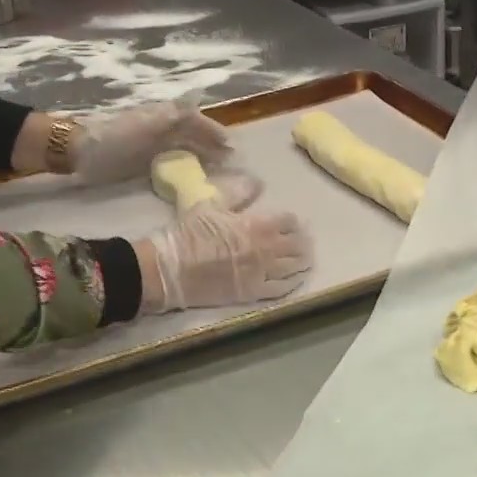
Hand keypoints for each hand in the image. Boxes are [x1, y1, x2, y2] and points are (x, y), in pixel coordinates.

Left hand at [71, 100, 230, 183]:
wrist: (79, 152)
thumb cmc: (114, 139)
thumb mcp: (146, 125)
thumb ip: (172, 117)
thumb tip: (197, 104)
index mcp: (163, 116)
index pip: (196, 120)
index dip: (213, 131)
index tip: (231, 146)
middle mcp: (161, 128)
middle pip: (192, 134)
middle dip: (212, 145)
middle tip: (231, 161)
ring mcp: (152, 145)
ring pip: (184, 148)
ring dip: (202, 156)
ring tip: (219, 170)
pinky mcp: (143, 161)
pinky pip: (172, 161)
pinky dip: (186, 167)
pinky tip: (193, 176)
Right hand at [137, 200, 312, 314]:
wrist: (172, 268)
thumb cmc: (190, 233)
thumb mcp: (211, 204)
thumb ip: (237, 194)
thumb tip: (257, 183)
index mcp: (258, 225)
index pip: (289, 221)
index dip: (291, 221)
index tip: (291, 222)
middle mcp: (267, 249)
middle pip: (297, 244)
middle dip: (302, 241)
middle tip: (302, 241)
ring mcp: (262, 273)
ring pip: (294, 267)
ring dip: (302, 261)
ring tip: (305, 259)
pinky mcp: (254, 293)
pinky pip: (282, 288)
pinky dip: (292, 283)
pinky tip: (295, 279)